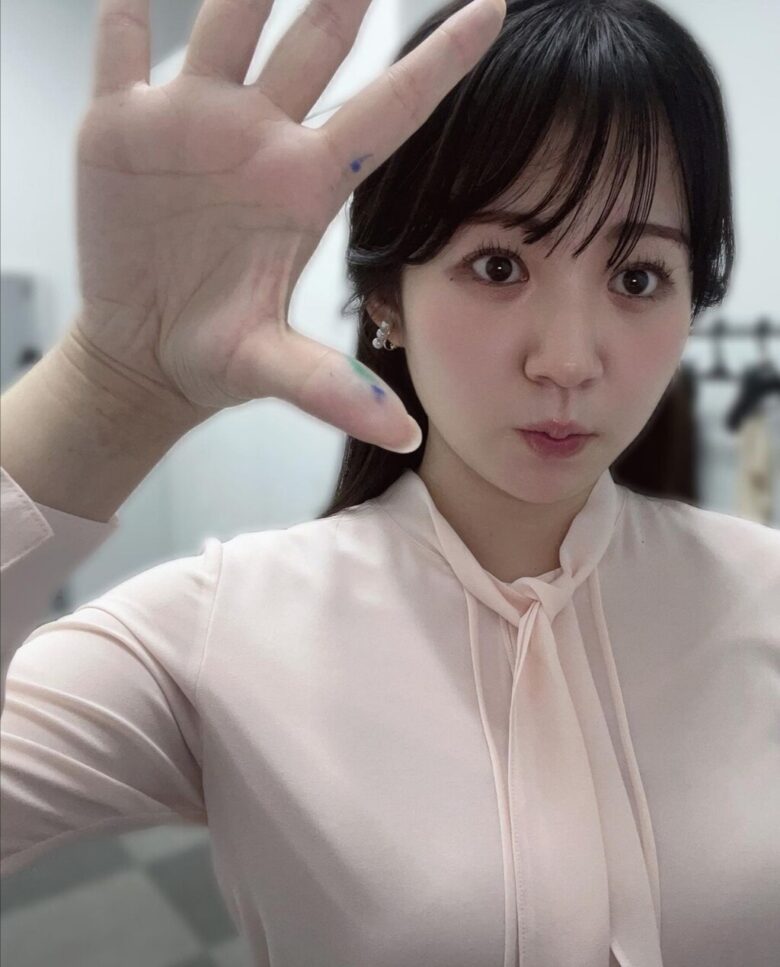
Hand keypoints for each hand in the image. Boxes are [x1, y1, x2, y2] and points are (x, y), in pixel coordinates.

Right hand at [71, 0, 505, 451]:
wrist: (143, 355)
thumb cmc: (214, 356)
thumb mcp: (273, 368)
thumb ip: (333, 390)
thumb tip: (406, 435)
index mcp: (307, 185)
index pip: (391, 109)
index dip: (442, 59)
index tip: (498, 7)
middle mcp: (260, 139)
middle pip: (317, 39)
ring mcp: (192, 123)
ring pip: (227, 19)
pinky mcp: (120, 126)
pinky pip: (122, 46)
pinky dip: (125, 7)